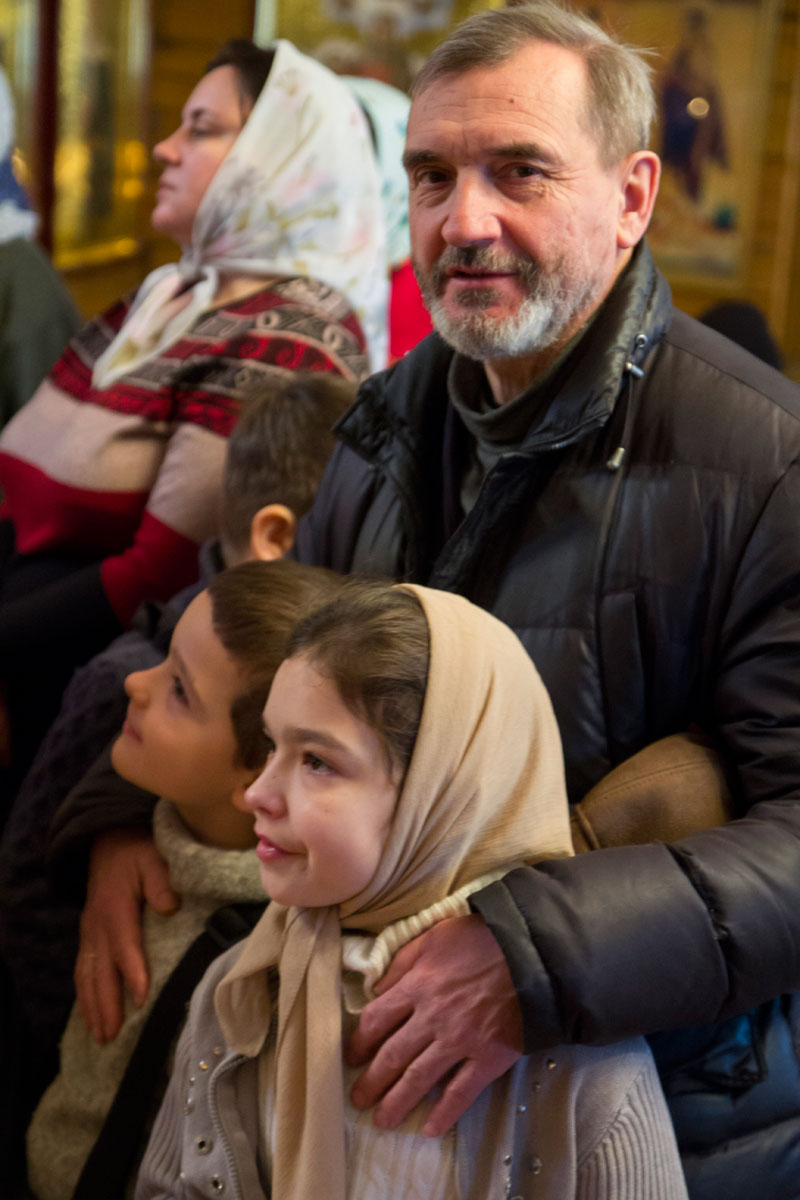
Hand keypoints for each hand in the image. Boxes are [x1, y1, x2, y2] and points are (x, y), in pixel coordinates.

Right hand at [75, 828, 178, 1042]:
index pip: (124, 943)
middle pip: (100, 968)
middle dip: (106, 1003)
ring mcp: (89, 931)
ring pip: (87, 974)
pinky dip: (85, 994)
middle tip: (112, 1035)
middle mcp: (97, 924)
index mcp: (115, 906)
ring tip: (101, 1036)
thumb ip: (160, 880)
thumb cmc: (137, 851)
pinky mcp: (88, 935)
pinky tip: (91, 1014)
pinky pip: (82, 969)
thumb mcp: (152, 856)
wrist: (109, 840)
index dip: (132, 971)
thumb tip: (170, 905)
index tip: (141, 998)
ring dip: (93, 1006)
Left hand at [347, 914, 522, 1135]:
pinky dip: (444, 1113)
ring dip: (397, 1102)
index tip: (352, 1057)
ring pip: (420, 1078)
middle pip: (392, 1055)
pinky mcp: (488, 1057)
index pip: (375, 1020)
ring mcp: (461, 1040)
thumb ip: (403, 961)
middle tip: (358, 1099)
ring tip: (383, 1120)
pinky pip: (461, 1092)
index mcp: (418, 985)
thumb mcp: (434, 936)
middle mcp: (433, 1017)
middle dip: (371, 1082)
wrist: (534, 953)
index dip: (360, 1042)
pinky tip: (429, 1129)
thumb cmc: (481, 940)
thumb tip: (377, 989)